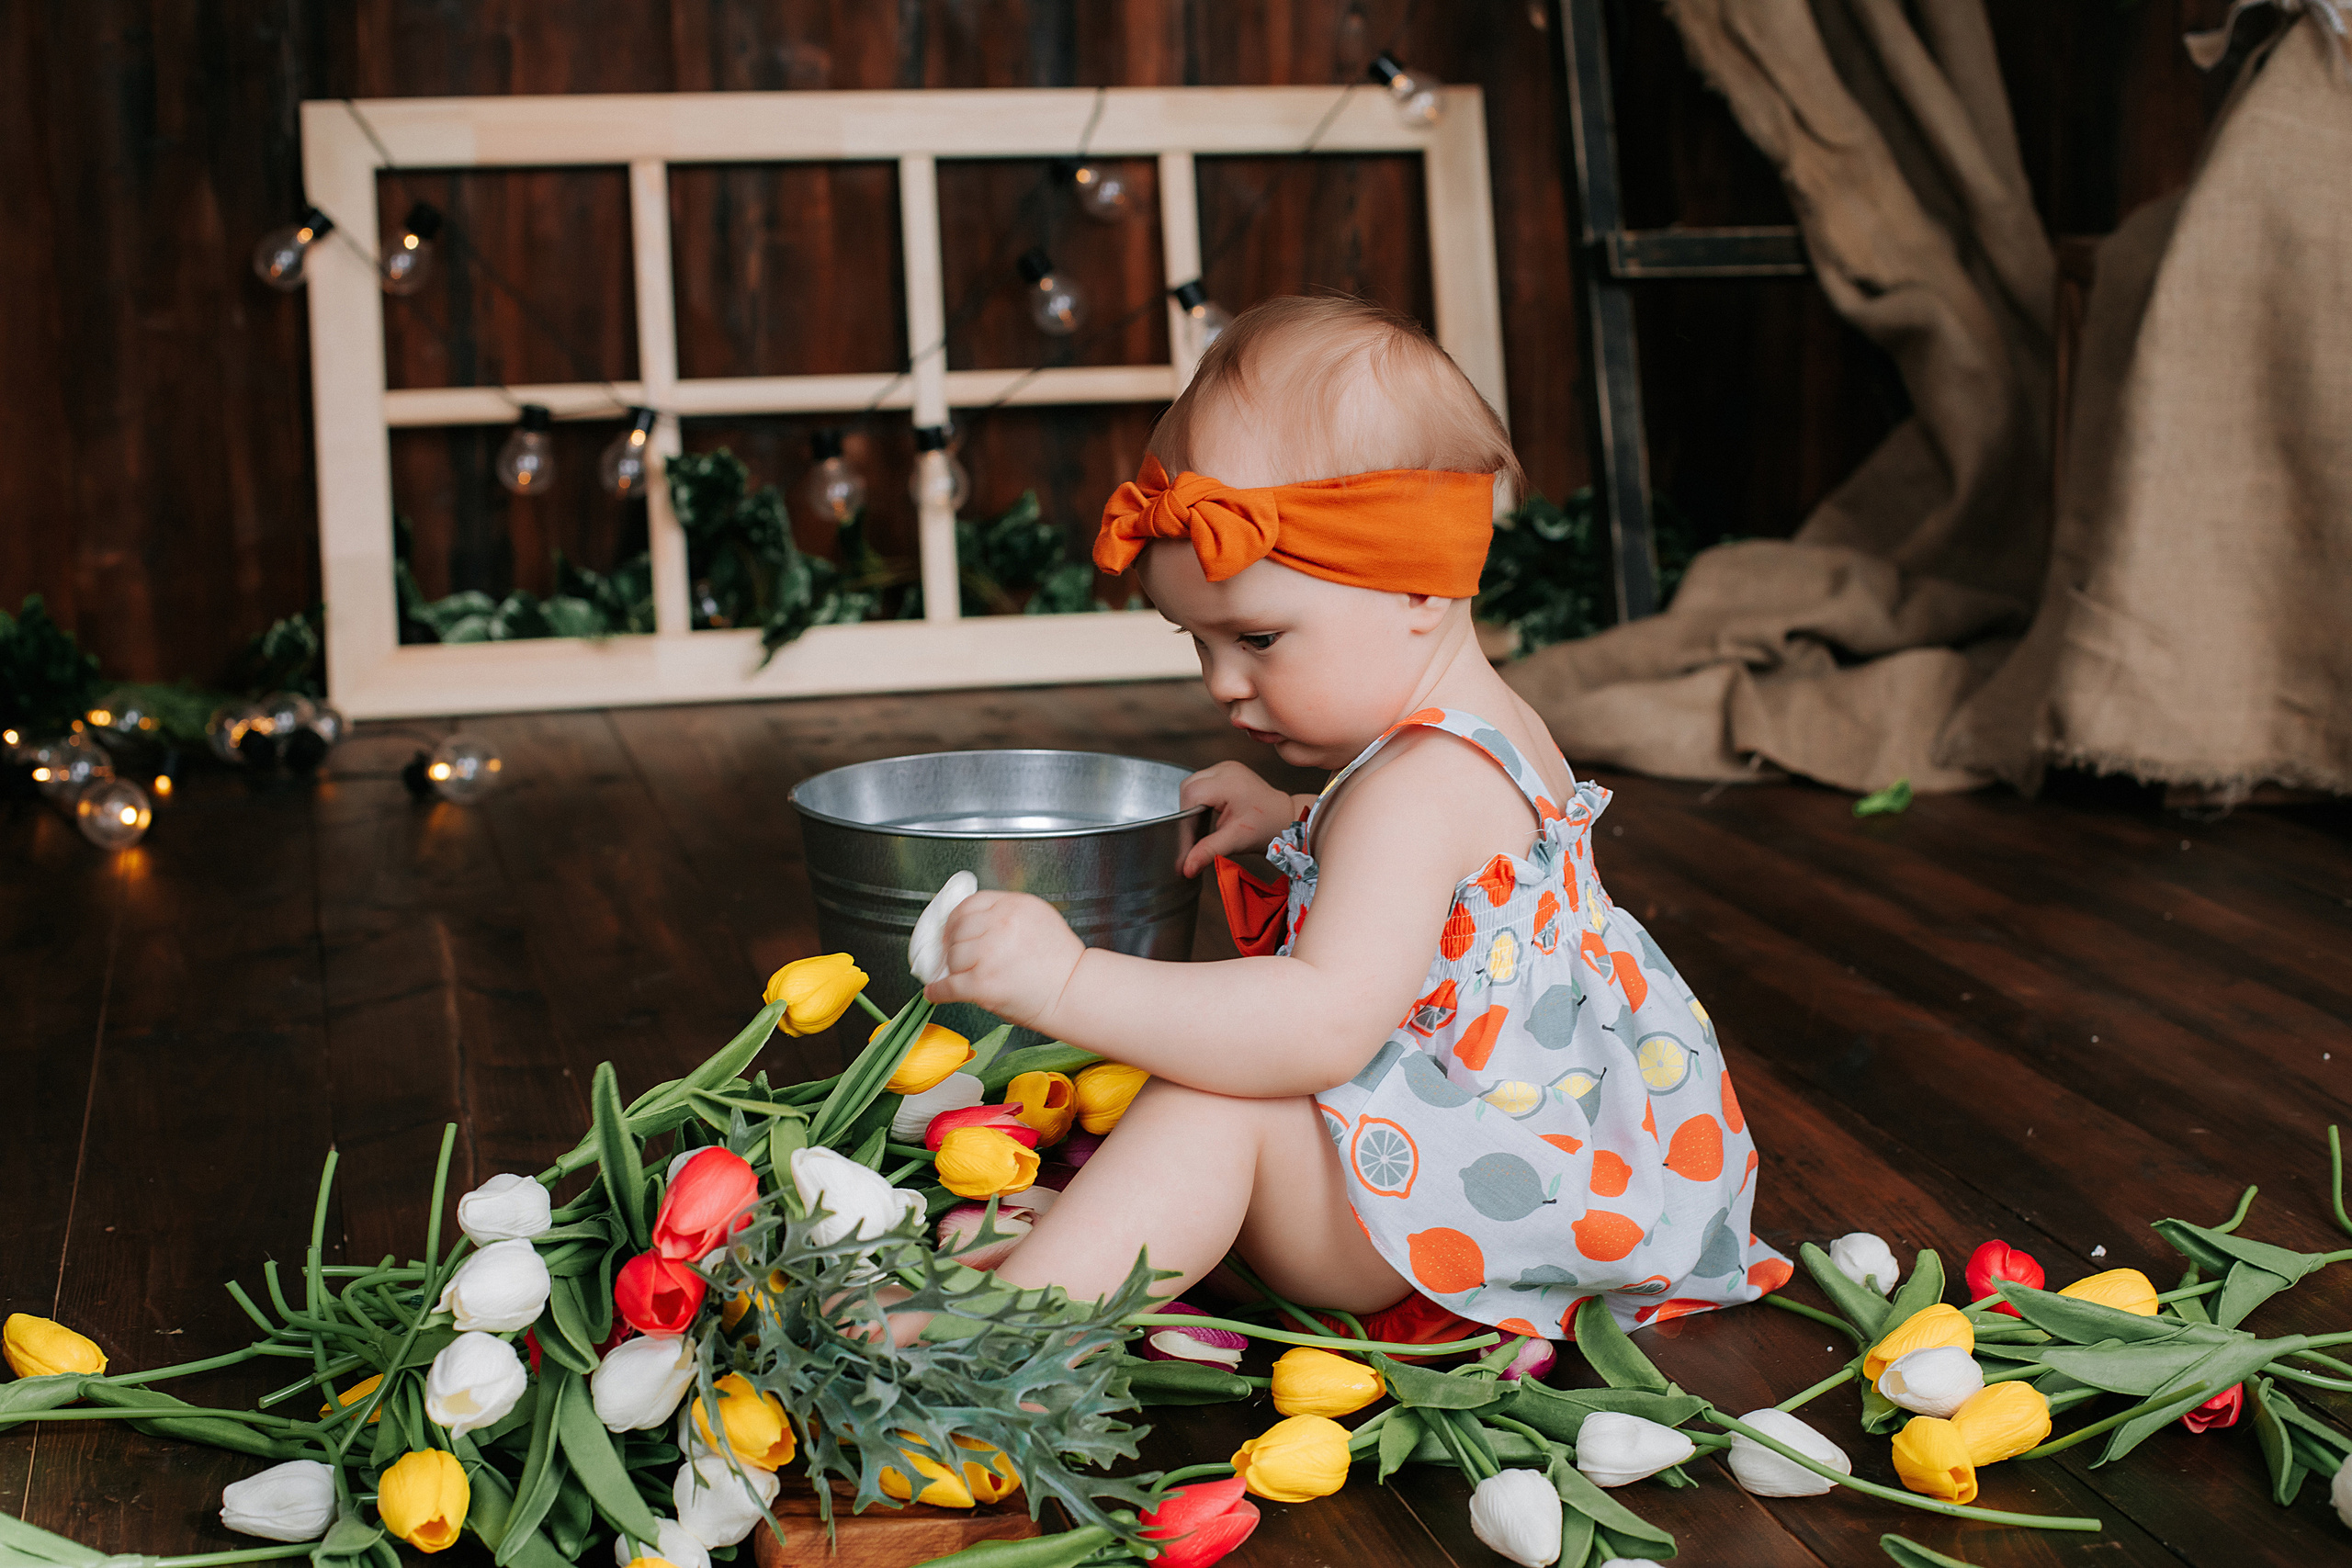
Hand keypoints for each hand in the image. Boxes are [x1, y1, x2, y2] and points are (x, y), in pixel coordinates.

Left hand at [922, 890, 1086, 1031]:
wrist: (1073, 992)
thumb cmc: (1060, 963)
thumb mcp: (1039, 919)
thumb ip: (1007, 914)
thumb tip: (972, 921)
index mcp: (1014, 904)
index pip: (969, 904)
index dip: (956, 919)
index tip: (952, 929)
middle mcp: (1000, 924)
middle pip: (958, 929)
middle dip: (954, 944)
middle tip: (954, 955)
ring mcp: (989, 953)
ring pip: (953, 957)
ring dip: (954, 969)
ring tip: (963, 975)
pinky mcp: (982, 983)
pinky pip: (948, 985)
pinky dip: (938, 991)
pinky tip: (936, 992)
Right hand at [1178, 762, 1299, 876]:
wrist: (1285, 819)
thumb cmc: (1266, 828)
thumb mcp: (1235, 841)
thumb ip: (1207, 851)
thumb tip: (1186, 867)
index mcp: (1229, 783)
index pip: (1192, 795)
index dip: (1186, 817)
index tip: (1190, 838)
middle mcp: (1226, 770)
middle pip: (1189, 786)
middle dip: (1188, 810)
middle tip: (1196, 831)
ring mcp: (1226, 767)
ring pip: (1193, 782)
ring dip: (1193, 803)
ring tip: (1205, 821)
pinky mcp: (1227, 770)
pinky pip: (1203, 781)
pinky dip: (1201, 797)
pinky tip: (1211, 810)